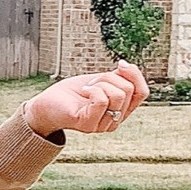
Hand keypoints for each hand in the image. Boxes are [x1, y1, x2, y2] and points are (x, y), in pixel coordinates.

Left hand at [26, 60, 148, 136]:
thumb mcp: (102, 80)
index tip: (119, 64)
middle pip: (129, 90)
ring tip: (87, 87)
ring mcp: (102, 126)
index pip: (142, 92)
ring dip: (101, 82)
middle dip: (110, 76)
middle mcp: (115, 122)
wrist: (48, 104)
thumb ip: (118, 77)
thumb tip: (127, 66)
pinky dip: (92, 89)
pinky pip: (102, 100)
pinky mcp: (88, 124)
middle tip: (93, 81)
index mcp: (121, 111)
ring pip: (118, 94)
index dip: (134, 74)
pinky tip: (83, 92)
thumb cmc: (73, 93)